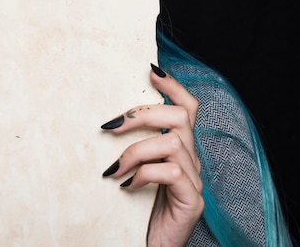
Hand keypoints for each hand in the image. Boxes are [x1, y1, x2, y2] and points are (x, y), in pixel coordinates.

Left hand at [101, 64, 203, 246]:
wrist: (149, 246)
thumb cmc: (134, 206)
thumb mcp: (132, 168)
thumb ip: (130, 143)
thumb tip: (104, 119)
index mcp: (179, 147)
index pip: (188, 106)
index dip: (173, 85)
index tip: (150, 70)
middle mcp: (191, 160)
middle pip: (180, 116)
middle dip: (141, 114)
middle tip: (109, 127)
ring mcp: (195, 181)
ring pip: (172, 142)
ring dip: (136, 150)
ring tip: (113, 169)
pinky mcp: (192, 201)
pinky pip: (170, 172)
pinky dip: (143, 174)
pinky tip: (126, 186)